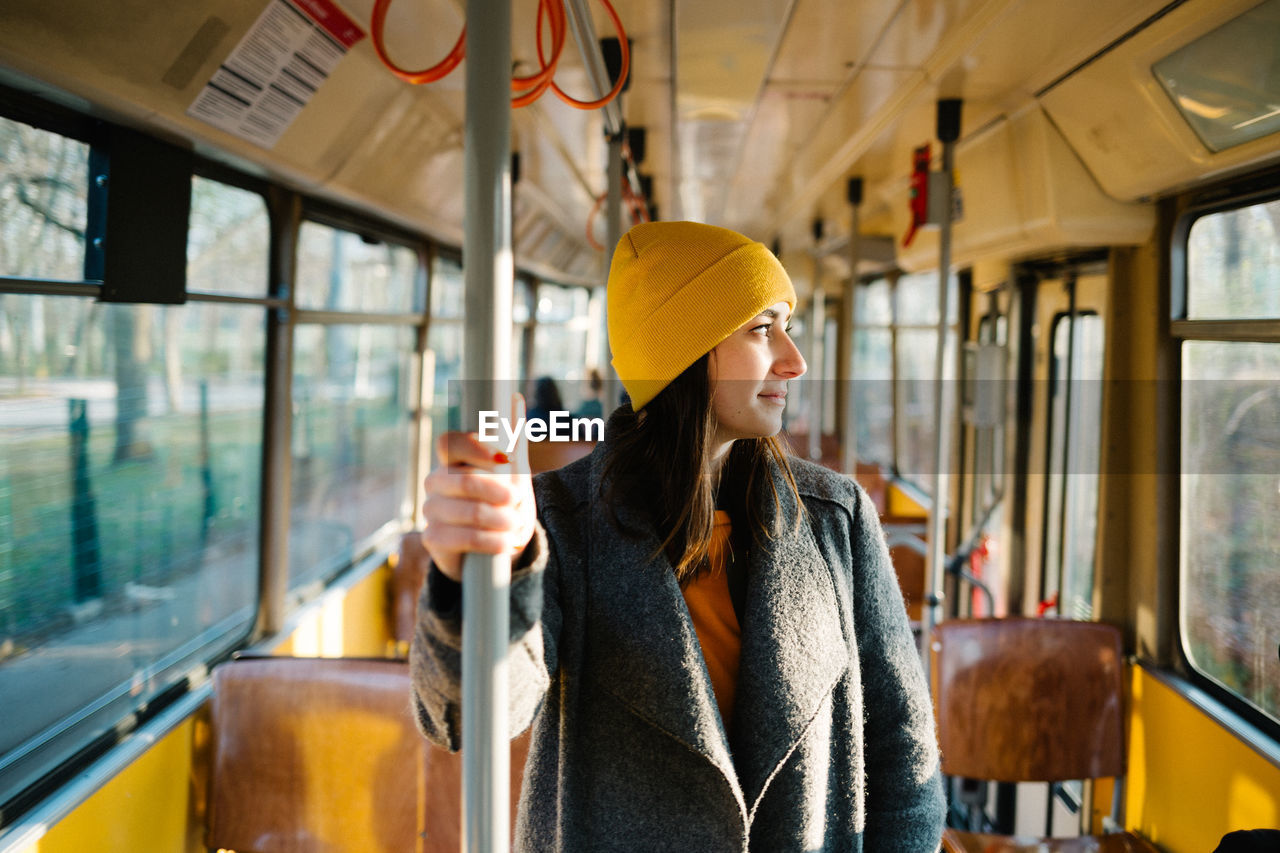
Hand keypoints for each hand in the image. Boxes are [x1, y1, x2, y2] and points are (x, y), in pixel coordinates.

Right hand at [420, 394, 535, 581]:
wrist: (498, 542)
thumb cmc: (502, 500)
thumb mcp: (512, 471)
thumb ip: (511, 437)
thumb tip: (514, 397)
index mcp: (453, 459)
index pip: (450, 443)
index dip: (475, 448)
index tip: (504, 459)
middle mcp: (436, 481)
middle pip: (460, 480)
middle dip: (495, 491)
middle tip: (516, 499)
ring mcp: (431, 510)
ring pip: (465, 511)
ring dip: (498, 519)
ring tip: (514, 523)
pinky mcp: (433, 539)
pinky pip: (460, 538)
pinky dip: (489, 541)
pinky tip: (504, 542)